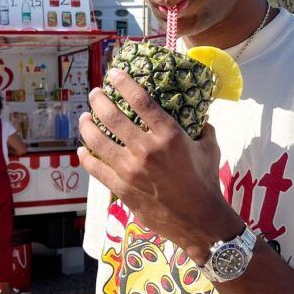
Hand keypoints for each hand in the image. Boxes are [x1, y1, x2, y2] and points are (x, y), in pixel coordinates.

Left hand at [78, 69, 241, 261]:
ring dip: (87, 125)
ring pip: (97, 141)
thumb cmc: (207, 182)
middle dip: (99, 100)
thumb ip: (202, 127)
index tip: (114, 73)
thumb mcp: (210, 148)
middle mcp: (146, 149)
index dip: (123, 82)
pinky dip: (85, 157)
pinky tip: (83, 150)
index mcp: (169, 135)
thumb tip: (199, 115)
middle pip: (112, 116)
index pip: (140, 100)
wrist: (199, 219)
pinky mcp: (121, 188)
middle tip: (95, 94)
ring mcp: (130, 170)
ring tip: (85, 118)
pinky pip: (95, 168)